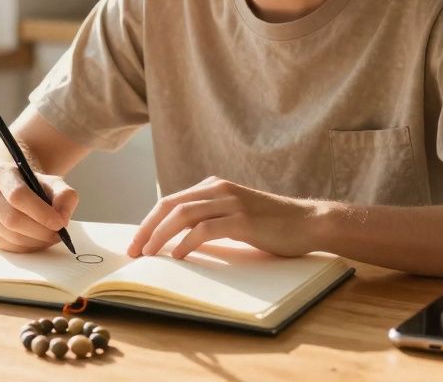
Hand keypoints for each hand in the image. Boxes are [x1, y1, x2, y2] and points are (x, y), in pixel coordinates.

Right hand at [0, 165, 77, 252]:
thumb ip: (64, 196)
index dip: (40, 212)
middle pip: (12, 219)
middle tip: (59, 234)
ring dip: (37, 241)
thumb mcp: (52, 183)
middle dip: (40, 231)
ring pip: (11, 236)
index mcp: (0, 173)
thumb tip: (62, 218)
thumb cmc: (34, 186)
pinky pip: (9, 246)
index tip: (60, 223)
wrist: (11, 189)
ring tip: (52, 236)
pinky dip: (28, 247)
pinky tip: (38, 240)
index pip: (18, 195)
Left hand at [127, 176, 320, 259]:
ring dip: (161, 236)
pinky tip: (177, 256)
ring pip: (183, 215)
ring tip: (149, 254)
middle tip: (133, 250)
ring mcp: (230, 202)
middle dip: (147, 228)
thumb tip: (179, 240)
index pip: (171, 202)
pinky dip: (186, 242)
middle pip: (170, 206)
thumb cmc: (272, 225)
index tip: (136, 242)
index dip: (149, 222)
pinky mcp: (242, 219)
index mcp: (214, 187)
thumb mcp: (235, 216)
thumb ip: (210, 220)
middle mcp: (218, 189)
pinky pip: (205, 229)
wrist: (308, 222)